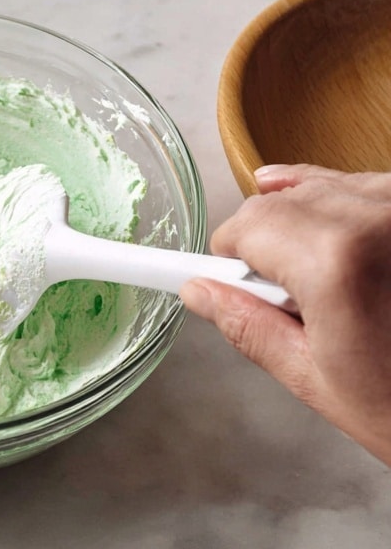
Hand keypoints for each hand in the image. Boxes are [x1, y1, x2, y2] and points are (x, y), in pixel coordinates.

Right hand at [181, 163, 390, 465]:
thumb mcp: (323, 383)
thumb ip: (250, 328)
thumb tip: (202, 295)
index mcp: (336, 261)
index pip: (244, 229)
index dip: (218, 254)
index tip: (193, 262)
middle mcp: (372, 217)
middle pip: (276, 201)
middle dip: (259, 243)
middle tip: (272, 296)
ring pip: (318, 185)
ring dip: (299, 217)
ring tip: (315, 274)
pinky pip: (362, 182)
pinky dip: (339, 198)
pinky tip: (333, 221)